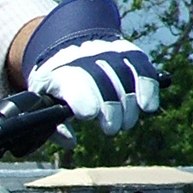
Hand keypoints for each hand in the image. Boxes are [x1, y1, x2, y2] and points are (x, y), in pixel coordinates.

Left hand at [22, 0, 159, 135]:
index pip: (73, 81)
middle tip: (111, 129)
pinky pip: (141, 66)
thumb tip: (71, 142)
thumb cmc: (54, 86)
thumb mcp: (44, 105)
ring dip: (129, 103)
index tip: (89, 115)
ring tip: (126, 123)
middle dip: (111, 108)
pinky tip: (146, 106)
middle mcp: (83, 57)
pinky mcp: (126, 51)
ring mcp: (106, 51)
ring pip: (124, 74)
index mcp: (57, 71)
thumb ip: (53, 127)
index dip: (84, 98)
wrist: (65, 49)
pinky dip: (148, 87)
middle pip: (102, 80)